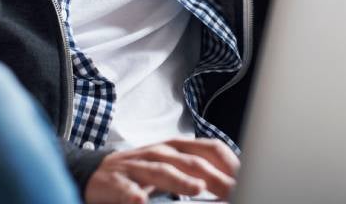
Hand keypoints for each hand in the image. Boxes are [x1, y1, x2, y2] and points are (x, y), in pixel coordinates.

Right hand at [84, 138, 238, 203]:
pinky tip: (141, 201)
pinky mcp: (114, 180)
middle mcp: (159, 152)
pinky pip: (125, 187)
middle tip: (232, 191)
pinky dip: (133, 193)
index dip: (229, 162)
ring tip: (197, 189)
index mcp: (177, 148)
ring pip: (161, 170)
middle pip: (190, 161)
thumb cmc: (142, 171)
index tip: (247, 178)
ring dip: (179, 180)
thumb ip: (197, 171)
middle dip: (214, 176)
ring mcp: (137, 165)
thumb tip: (231, 183)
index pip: (209, 149)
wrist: (98, 173)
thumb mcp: (172, 166)